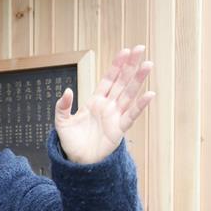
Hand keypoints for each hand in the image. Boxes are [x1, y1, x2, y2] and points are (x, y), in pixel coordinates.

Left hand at [55, 45, 154, 164]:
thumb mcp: (61, 122)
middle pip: (122, 82)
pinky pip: (131, 115)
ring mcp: (115, 116)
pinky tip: (149, 94)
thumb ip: (62, 106)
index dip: (116, 66)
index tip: (124, 51)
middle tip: (140, 49)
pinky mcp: (119, 129)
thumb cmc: (70, 141)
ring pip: (129, 94)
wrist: (77, 161)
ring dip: (138, 80)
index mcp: (95, 101)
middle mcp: (107, 106)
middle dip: (130, 66)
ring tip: (147, 65)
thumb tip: (68, 90)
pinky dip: (140, 105)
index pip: (108, 79)